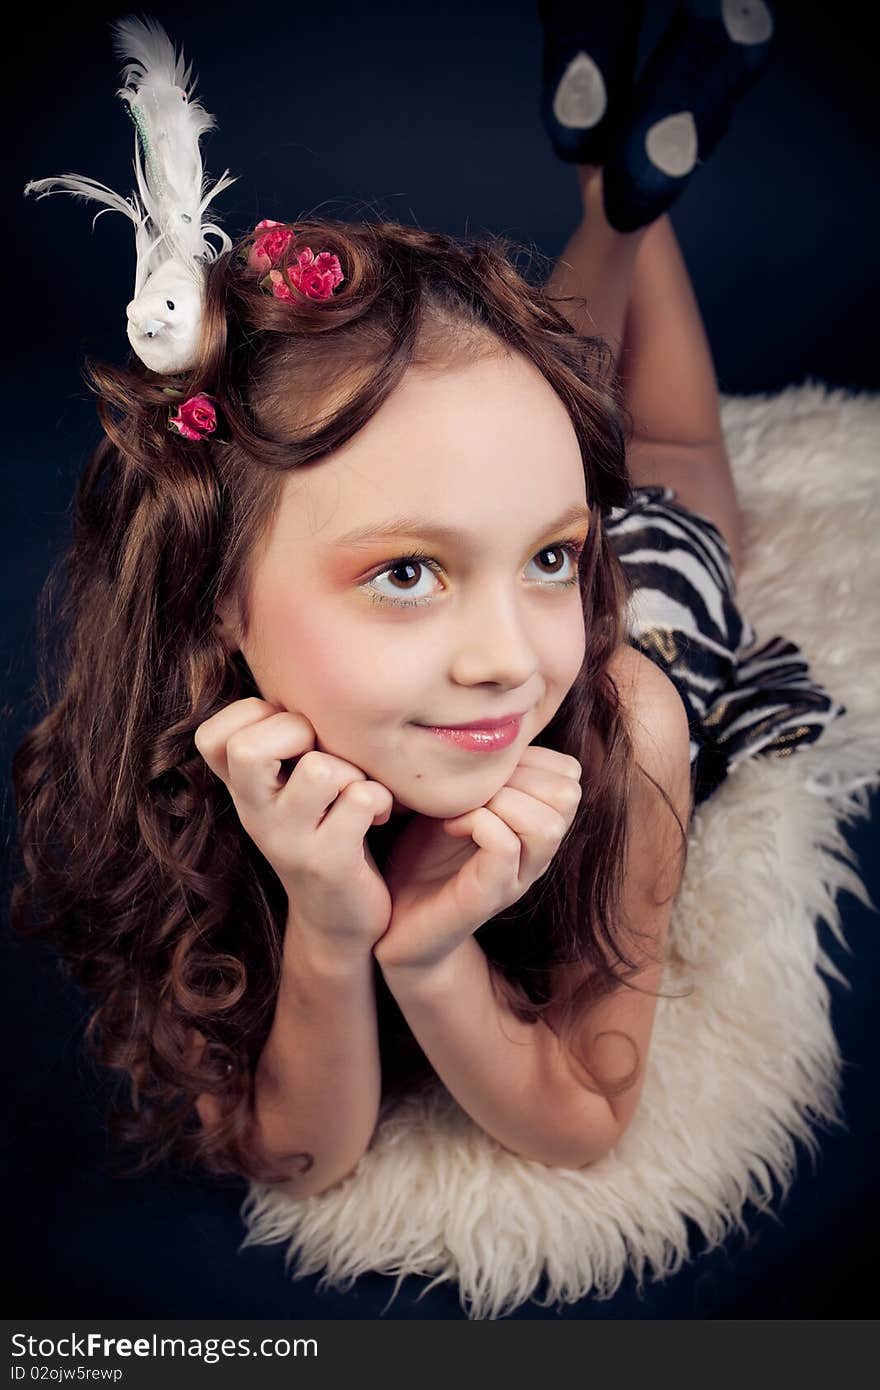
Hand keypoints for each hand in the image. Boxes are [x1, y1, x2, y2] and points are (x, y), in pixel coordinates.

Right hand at [193, 698, 394, 952]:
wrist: (340, 919)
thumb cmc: (326, 827)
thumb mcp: (290, 784)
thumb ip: (284, 735)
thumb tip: (298, 660)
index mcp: (242, 789)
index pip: (214, 734)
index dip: (255, 717)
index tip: (290, 738)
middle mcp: (255, 814)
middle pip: (249, 749)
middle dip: (296, 732)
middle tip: (319, 754)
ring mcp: (288, 842)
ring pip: (318, 770)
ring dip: (350, 770)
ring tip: (356, 789)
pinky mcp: (328, 863)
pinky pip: (360, 799)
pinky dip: (379, 798)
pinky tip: (377, 814)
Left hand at [372, 744, 581, 973]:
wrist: (394, 923)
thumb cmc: (420, 855)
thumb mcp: (452, 799)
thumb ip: (479, 770)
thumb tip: (486, 719)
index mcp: (535, 826)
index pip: (569, 775)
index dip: (529, 757)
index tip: (484, 769)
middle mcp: (536, 853)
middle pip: (567, 794)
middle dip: (517, 775)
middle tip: (473, 787)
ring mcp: (517, 877)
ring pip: (545, 822)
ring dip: (499, 800)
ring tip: (461, 808)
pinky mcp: (489, 897)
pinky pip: (505, 846)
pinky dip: (477, 823)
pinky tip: (450, 825)